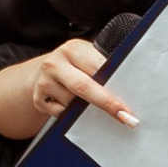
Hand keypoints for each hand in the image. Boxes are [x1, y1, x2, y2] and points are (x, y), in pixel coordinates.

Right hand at [0, 37, 136, 133]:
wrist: (45, 70)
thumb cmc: (76, 64)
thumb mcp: (88, 57)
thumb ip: (103, 67)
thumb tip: (130, 87)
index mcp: (73, 49)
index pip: (98, 67)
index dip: (115, 85)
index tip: (127, 103)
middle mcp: (55, 63)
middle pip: (83, 87)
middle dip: (106, 103)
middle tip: (124, 117)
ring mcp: (44, 82)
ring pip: (72, 104)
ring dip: (87, 110)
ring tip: (93, 106)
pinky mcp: (38, 100)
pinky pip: (61, 114)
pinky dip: (71, 116)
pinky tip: (74, 108)